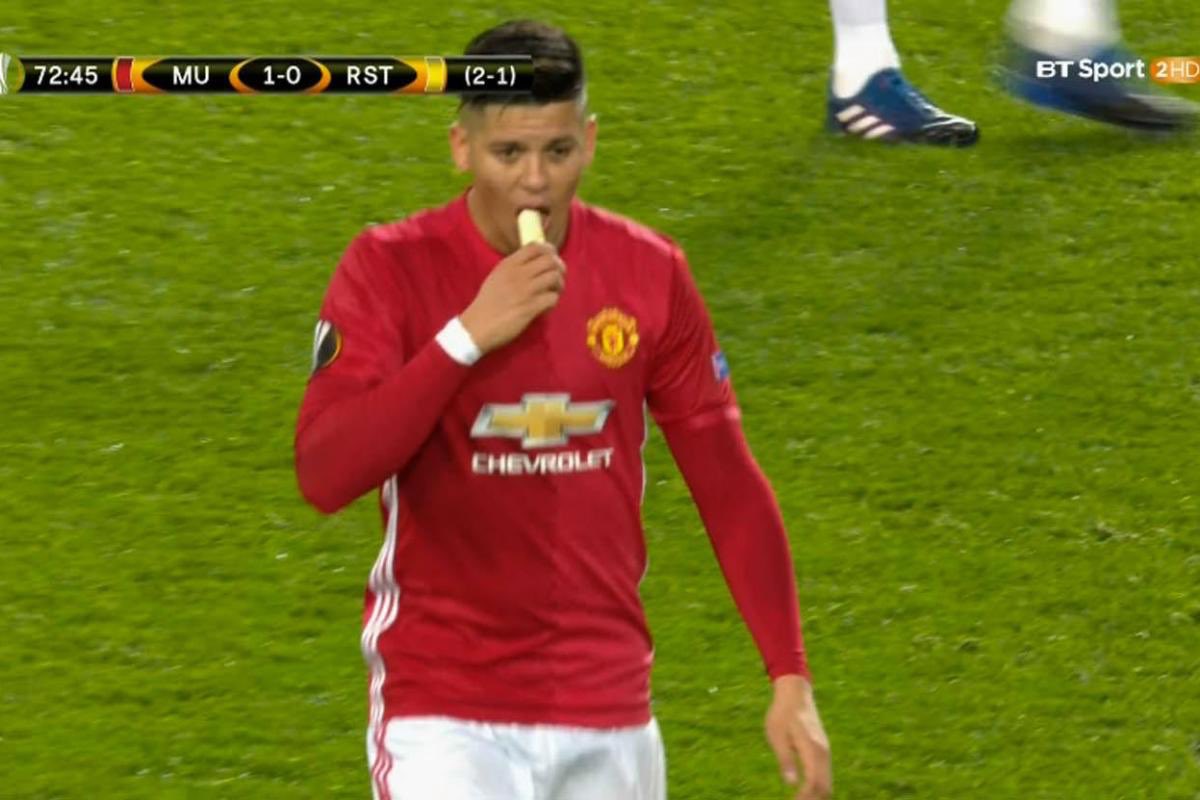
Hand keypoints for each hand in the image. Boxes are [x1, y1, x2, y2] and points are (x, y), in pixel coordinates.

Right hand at [459, 242, 565, 353]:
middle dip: (559, 269)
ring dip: (558, 286)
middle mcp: (518, 274)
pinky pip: (552, 298)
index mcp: (509, 264)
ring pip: (554, 277)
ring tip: (553, 293)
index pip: (536, 246)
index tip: (552, 260)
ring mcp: (525, 291)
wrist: (477, 326)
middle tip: (556, 279)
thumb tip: (535, 262)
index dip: (550, 251)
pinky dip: (553, 302)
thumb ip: (514, 267)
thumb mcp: (497, 276)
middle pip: (550, 260)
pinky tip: (546, 307)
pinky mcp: (530, 308)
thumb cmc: (487, 303)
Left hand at [764, 675, 831, 799]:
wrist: (795, 693)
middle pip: (825, 787)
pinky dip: (818, 787)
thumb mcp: (777, 736)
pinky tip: (806, 792)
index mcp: (812, 750)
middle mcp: (823, 753)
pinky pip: (825, 774)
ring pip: (827, 782)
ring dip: (816, 795)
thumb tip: (790, 783)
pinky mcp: (822, 750)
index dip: (805, 798)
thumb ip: (785, 760)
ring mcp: (824, 751)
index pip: (814, 784)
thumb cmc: (782, 713)